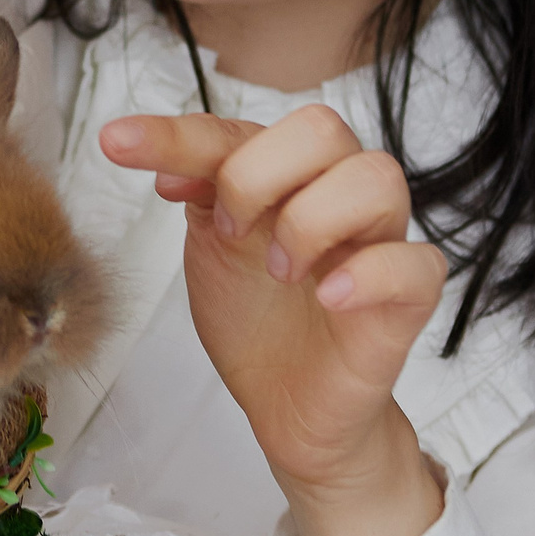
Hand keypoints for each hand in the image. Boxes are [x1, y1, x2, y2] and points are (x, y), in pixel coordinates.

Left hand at [102, 104, 446, 535]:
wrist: (288, 406)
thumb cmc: (257, 320)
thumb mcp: (210, 251)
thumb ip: (201, 195)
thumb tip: (170, 164)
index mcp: (285, 175)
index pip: (235, 131)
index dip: (173, 133)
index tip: (115, 144)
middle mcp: (336, 193)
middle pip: (322, 128)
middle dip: (259, 174)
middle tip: (231, 232)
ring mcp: (377, 242)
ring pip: (377, 176)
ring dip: (313, 219)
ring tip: (280, 272)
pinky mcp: (408, 299)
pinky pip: (419, 262)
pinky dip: (369, 273)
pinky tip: (328, 298)